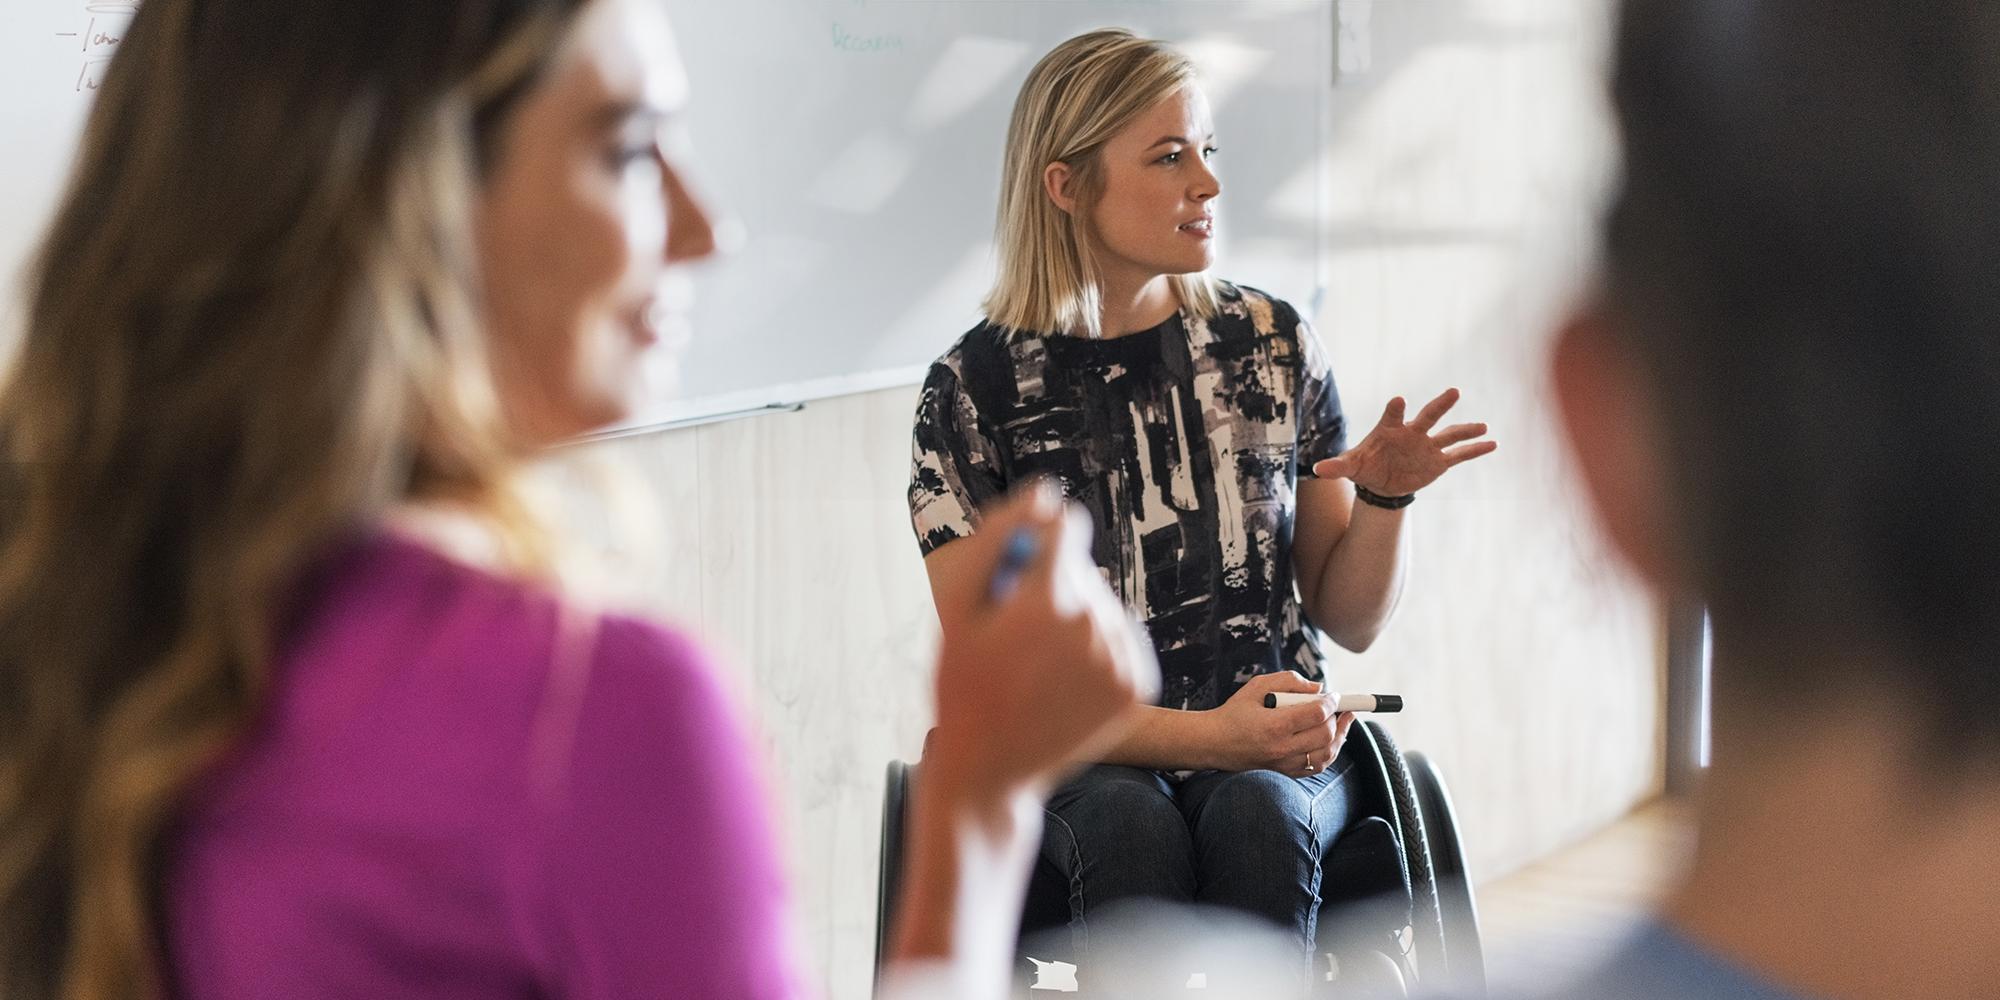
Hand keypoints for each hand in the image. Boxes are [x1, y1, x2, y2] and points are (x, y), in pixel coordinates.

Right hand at [928, 481, 1161, 802]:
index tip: (1016, 575)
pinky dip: (1096, 651)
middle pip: (1082, 570)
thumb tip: (1043, 495)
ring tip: (1037, 665)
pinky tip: (1063, 680)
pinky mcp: (1138, 685)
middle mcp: (1094, 624)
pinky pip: (1120, 640)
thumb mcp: (958, 610)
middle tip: (1012, 640)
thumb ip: (997, 540)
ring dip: (1074, 622)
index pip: (1064, 528)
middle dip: (1050, 589)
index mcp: (1046, 600)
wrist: (991, 770)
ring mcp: (1121, 658)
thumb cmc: (963, 684)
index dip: (1036, 544)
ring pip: (1103, 606)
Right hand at [1200, 671, 1355, 776]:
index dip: (1332, 702)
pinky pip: (1317, 766)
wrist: (1214, 743)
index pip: (1316, 713)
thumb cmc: (1234, 713)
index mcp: (1274, 725)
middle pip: (1325, 734)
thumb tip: (1318, 688)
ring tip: (1343, 722)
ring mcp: (1284, 763)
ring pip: (1326, 754)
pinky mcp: (1285, 772)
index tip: (1334, 695)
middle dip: (1338, 718)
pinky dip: (1329, 752)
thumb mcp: (1257, 686)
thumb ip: (1289, 681)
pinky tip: (1330, 740)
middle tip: (1339, 708)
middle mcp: (1282, 747)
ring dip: (1339, 737)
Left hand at [1311, 387, 1495, 496]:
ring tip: (1483, 425)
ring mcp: (1427, 446)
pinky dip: (1475, 450)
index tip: (1399, 400)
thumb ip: (1337, 466)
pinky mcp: (1437, 462)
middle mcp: (1412, 433)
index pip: (1392, 414)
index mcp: (1390, 429)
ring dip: (1465, 429)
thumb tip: (1317, 470)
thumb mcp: (1350, 467)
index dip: (1395, 408)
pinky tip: (1493, 443)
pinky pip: (1459, 455)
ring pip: (1449, 434)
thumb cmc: (1365, 467)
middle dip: (1440, 405)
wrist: (1381, 482)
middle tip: (1454, 391)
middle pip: (1428, 415)